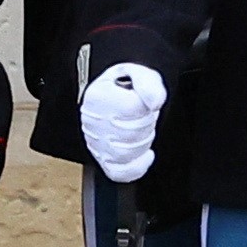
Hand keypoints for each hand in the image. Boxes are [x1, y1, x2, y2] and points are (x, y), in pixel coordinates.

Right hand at [77, 61, 166, 187]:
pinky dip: (136, 167)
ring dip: (142, 142)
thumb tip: (155, 102)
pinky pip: (118, 172)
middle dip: (145, 124)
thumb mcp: (140, 74)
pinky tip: (146, 156)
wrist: (111, 95)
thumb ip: (148, 83)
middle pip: (129, 133)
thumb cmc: (125, 86)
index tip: (145, 100)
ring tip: (141, 129)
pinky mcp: (102, 158)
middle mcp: (92, 120)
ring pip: (124, 154)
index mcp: (98, 95)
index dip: (145, 105)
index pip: (130, 108)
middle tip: (145, 115)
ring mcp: (95, 142)